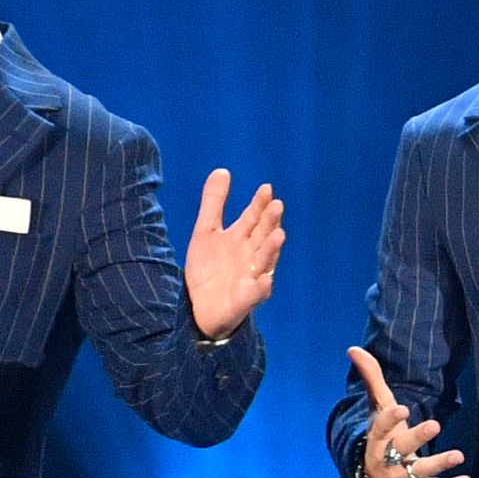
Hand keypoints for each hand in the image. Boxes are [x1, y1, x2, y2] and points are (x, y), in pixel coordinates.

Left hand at [184, 169, 284, 339]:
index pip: (254, 218)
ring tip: (278, 236)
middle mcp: (251, 256)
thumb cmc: (209, 268)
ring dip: (272, 250)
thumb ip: (214, 203)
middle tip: (277, 206)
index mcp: (242, 239)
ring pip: (264, 262)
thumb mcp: (206, 232)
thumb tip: (223, 170)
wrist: (200, 307)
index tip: (266, 189)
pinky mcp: (245, 301)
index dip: (259, 204)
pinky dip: (260, 289)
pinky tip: (263, 282)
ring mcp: (250, 278)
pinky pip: (254, 295)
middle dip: (270, 222)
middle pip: (263, 236)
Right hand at [346, 345, 467, 477]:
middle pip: (400, 448)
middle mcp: (386, 459)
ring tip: (458, 455)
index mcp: (376, 438)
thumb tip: (353, 348)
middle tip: (435, 424)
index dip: (390, 418)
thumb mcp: (377, 409)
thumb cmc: (381, 436)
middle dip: (417, 437)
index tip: (401, 408)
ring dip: (438, 463)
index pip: (380, 427)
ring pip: (418, 471)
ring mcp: (400, 477)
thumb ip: (371, 379)